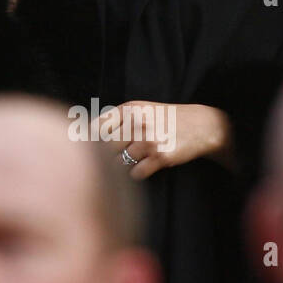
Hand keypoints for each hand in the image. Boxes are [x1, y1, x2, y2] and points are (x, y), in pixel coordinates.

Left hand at [93, 102, 233, 179]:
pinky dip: (136, 173)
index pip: (96, 128)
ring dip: (121, 167)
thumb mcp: (140, 109)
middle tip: (111, 162)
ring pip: (118, 162)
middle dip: (105, 158)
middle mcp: (137, 122)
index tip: (85, 153)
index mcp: (129, 109)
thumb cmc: (165, 119)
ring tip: (131, 162)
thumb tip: (82, 137)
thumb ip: (115, 120)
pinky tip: (144, 166)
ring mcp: (149, 140)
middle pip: (104, 148)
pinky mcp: (160, 157)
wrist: (200, 126)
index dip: (87, 143)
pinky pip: (135, 173)